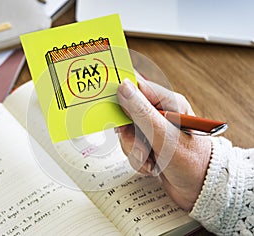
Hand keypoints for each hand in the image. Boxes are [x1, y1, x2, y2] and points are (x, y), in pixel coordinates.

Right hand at [116, 76, 211, 210]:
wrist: (200, 189)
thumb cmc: (191, 161)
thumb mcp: (163, 135)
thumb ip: (141, 111)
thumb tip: (123, 86)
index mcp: (168, 102)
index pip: (137, 88)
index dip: (121, 95)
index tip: (109, 105)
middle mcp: (160, 113)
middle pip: (127, 114)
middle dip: (131, 137)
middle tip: (143, 148)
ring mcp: (153, 129)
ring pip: (127, 134)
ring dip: (135, 152)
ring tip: (152, 162)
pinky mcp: (149, 143)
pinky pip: (131, 147)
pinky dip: (138, 160)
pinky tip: (152, 166)